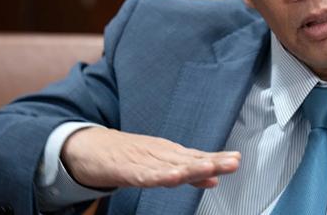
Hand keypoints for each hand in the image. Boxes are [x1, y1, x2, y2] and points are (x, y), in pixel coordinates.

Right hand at [60, 127, 239, 188]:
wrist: (90, 147)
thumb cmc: (128, 155)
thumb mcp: (161, 163)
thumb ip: (187, 172)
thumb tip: (214, 179)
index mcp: (170, 154)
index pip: (198, 157)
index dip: (218, 159)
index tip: (237, 160)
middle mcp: (161, 154)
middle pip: (190, 159)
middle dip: (212, 161)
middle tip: (233, 162)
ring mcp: (144, 160)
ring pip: (170, 166)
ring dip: (190, 167)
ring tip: (209, 168)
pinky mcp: (126, 169)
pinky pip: (144, 175)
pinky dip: (158, 176)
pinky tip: (170, 177)